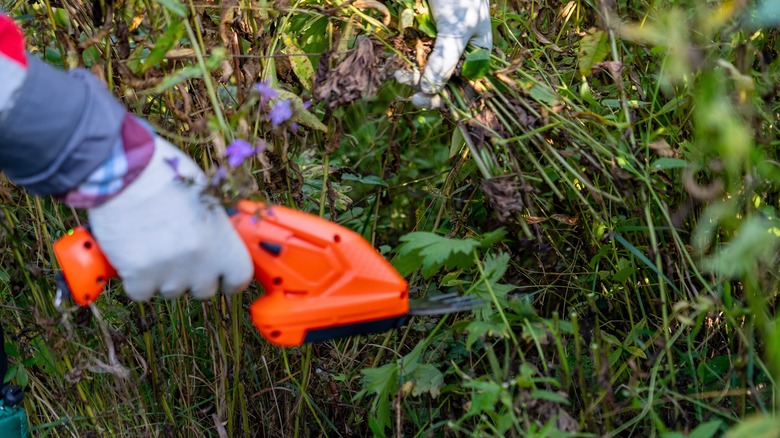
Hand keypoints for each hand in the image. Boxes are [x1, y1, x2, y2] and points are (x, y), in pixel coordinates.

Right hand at [86, 138, 253, 300]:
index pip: (239, 279)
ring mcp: (170, 272)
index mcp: (224, 242)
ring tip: (152, 244)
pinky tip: (133, 253)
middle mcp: (201, 263)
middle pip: (204, 290)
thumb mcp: (206, 197)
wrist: (124, 170)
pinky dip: (136, 279)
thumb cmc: (166, 174)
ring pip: (170, 291)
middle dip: (193, 277)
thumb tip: (217, 244)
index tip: (220, 275)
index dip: (229, 278)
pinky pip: (141, 292)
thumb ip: (215, 229)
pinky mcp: (139, 275)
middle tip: (179, 253)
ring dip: (164, 276)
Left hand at [395, 0, 491, 107]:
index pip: (466, 88)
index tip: (425, 100)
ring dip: (413, 77)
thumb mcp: (456, 29)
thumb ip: (445, 60)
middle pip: (443, 83)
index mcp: (477, 54)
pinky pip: (414, 57)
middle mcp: (459, 53)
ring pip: (426, 72)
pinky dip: (406, 63)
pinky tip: (397, 66)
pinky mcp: (422, 37)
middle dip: (425, 88)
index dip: (447, 99)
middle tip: (409, 90)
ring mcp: (439, 45)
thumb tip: (430, 91)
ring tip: (399, 74)